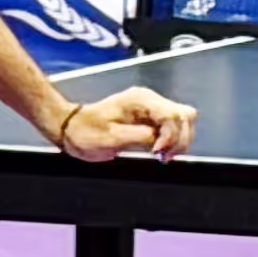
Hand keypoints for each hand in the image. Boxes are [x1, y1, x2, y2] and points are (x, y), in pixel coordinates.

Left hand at [48, 84, 193, 161]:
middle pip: (185, 115)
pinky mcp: (150, 116)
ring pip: (183, 120)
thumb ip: (141, 136)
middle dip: (179, 139)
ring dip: (178, 140)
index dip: (171, 136)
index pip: (173, 115)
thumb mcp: (112, 138)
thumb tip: (160, 141)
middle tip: (162, 156)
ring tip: (161, 155)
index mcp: (140, 100)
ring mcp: (151, 107)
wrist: (73, 128)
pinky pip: (173, 126)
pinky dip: (172, 140)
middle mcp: (149, 100)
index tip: (156, 153)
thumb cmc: (87, 132)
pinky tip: (158, 151)